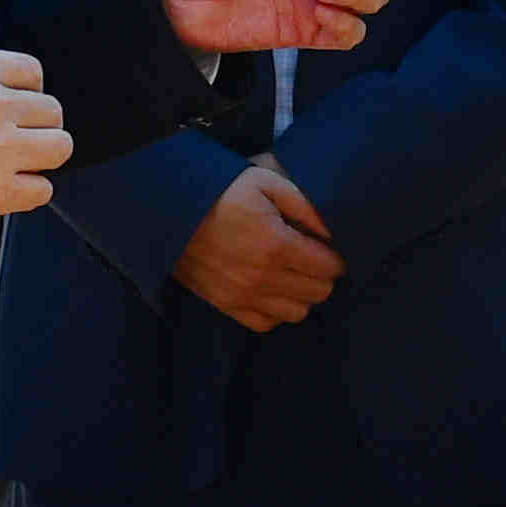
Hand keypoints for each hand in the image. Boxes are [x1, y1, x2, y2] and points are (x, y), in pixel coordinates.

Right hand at [0, 49, 67, 231]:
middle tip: (6, 143)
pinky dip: (26, 194)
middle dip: (34, 128)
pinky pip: (43, 190)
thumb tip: (19, 106)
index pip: (33, 72)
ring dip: (39, 159)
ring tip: (9, 166)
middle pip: (52, 111)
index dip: (24, 94)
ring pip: (59, 147)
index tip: (6, 111)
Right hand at [173, 158, 343, 330]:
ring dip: (301, 295)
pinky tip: (272, 290)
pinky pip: (266, 323)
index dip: (334, 257)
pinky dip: (276, 311)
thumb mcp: (267, 183)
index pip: (329, 267)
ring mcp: (243, 295)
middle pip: (318, 292)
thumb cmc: (222, 192)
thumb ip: (306, 206)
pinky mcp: (226, 305)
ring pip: (297, 312)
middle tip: (311, 259)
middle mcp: (262, 277)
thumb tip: (331, 232)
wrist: (170, 211)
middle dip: (322, 275)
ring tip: (292, 275)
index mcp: (276, 244)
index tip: (326, 248)